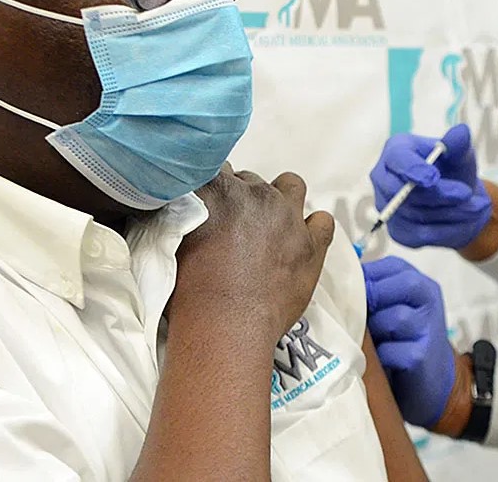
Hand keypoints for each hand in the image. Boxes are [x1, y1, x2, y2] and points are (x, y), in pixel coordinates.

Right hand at [176, 166, 333, 342]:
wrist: (224, 327)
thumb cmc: (190, 293)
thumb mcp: (173, 241)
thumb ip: (183, 214)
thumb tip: (184, 209)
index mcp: (217, 188)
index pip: (217, 170)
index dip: (216, 192)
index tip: (214, 210)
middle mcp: (255, 194)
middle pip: (251, 181)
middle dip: (245, 199)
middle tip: (237, 229)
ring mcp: (288, 216)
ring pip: (291, 185)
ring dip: (282, 200)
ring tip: (272, 225)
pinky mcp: (312, 244)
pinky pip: (324, 221)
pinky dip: (315, 229)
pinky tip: (303, 242)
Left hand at [363, 256, 456, 428]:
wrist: (431, 383)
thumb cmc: (402, 341)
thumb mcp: (390, 309)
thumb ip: (372, 292)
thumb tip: (331, 276)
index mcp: (420, 285)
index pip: (392, 265)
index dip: (366, 277)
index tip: (349, 292)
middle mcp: (429, 301)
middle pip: (398, 285)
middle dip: (372, 298)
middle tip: (357, 316)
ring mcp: (429, 329)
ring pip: (394, 318)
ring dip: (375, 330)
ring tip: (368, 341)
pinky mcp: (422, 357)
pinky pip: (391, 350)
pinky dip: (380, 355)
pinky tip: (379, 360)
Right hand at [370, 124, 492, 249]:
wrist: (459, 199)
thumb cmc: (454, 169)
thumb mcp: (461, 154)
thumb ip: (459, 144)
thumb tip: (461, 132)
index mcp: (396, 150)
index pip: (397, 160)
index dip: (414, 170)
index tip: (433, 178)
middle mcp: (383, 178)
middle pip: (404, 192)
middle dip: (439, 195)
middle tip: (467, 193)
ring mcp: (387, 206)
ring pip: (416, 215)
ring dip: (450, 212)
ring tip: (476, 206)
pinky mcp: (397, 231)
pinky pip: (421, 235)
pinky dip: (447, 229)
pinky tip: (464, 220)